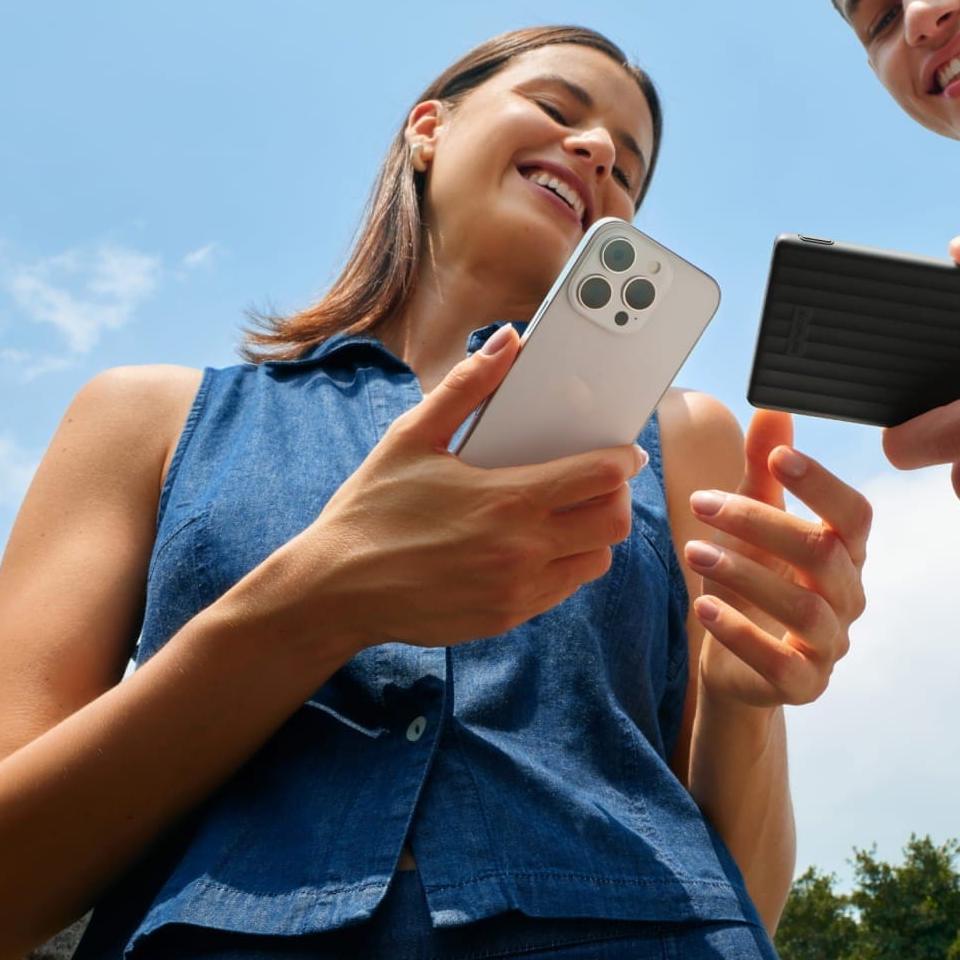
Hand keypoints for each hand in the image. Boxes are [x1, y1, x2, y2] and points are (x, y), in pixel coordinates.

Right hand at [290, 325, 646, 653]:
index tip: (625, 451)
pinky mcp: (506, 618)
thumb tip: (508, 341)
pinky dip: (564, 566)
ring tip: (569, 514)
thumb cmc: (370, 509)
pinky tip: (537, 546)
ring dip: (594, 535)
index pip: (600, 477)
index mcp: (508, 499)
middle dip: (616, 497)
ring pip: (595, 561)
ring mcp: (518, 590)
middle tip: (599, 482)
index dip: (622, 459)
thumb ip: (466, 387)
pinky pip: (563, 590)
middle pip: (613, 523)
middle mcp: (523, 549)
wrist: (334, 590)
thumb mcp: (411, 437)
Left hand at [683, 411, 870, 708]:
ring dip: (744, 574)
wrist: (736, 665)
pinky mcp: (804, 684)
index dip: (822, 484)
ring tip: (694, 552)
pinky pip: (780, 661)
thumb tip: (774, 407)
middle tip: (701, 503)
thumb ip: (764, 471)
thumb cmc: (753, 584)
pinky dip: (740, 632)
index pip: (854, 514)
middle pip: (823, 554)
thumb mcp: (754, 524)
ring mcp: (830, 644)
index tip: (778, 457)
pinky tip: (704, 608)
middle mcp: (848, 596)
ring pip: (803, 607)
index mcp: (846, 552)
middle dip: (760, 524)